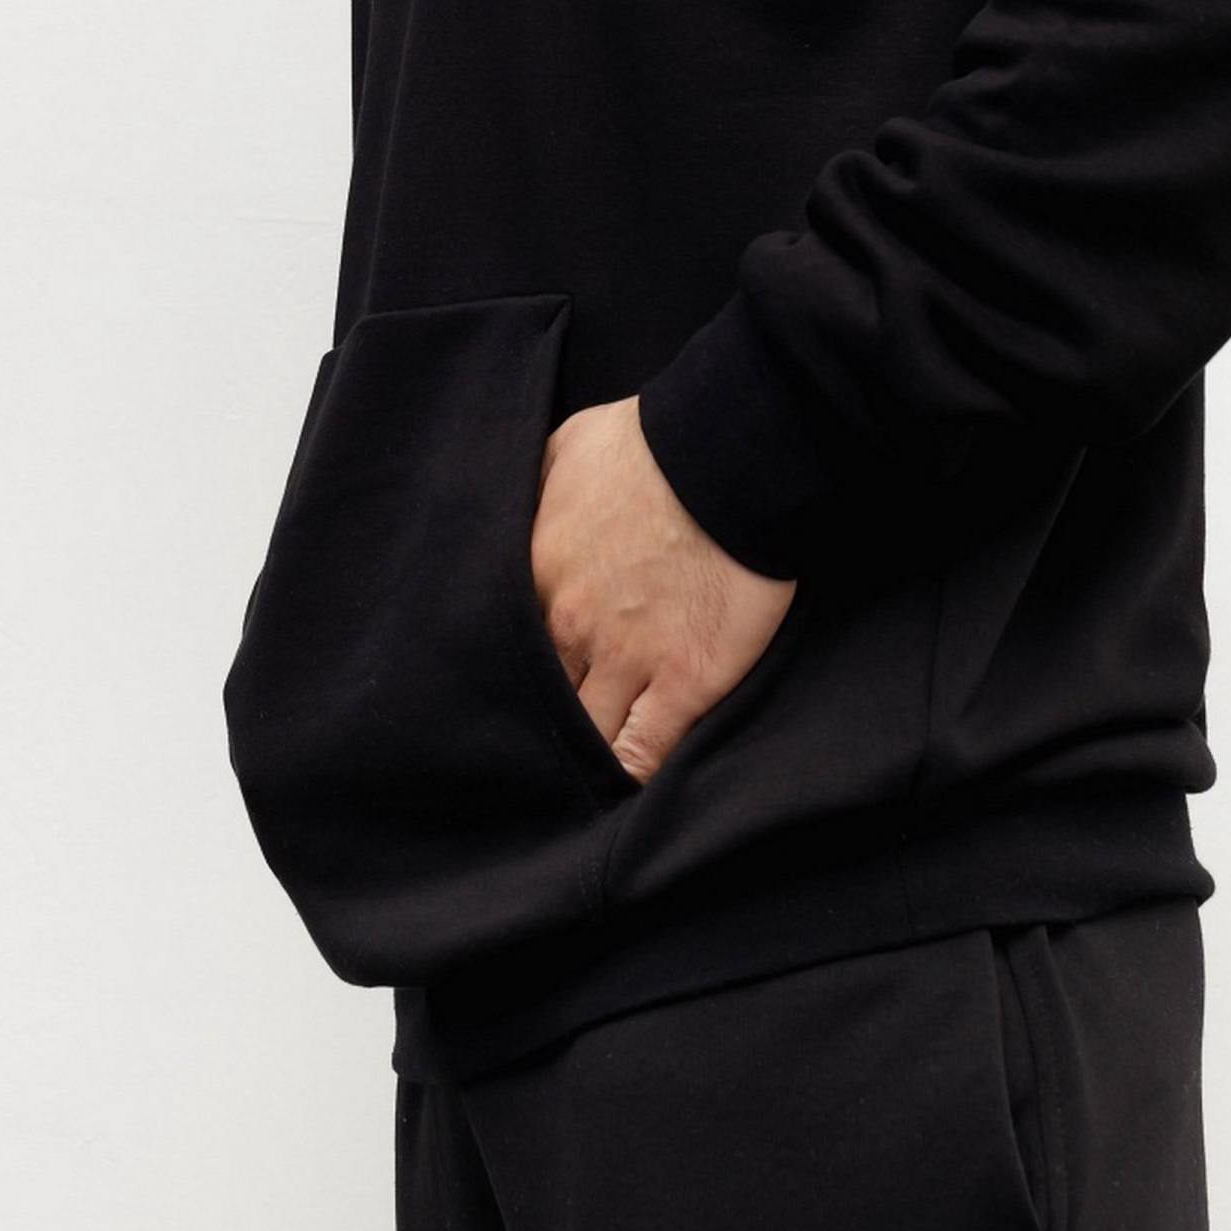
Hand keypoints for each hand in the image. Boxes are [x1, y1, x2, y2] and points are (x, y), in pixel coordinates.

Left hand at [530, 394, 796, 785]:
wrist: (730, 454)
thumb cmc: (651, 441)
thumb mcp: (561, 449)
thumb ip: (529, 494)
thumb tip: (512, 512)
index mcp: (533, 575)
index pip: (501, 650)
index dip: (509, 672)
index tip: (514, 687)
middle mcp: (570, 627)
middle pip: (537, 702)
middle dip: (535, 725)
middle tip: (532, 752)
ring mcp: (627, 658)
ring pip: (585, 737)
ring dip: (580, 759)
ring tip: (576, 781)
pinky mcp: (685, 680)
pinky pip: (644, 754)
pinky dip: (629, 777)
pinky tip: (621, 789)